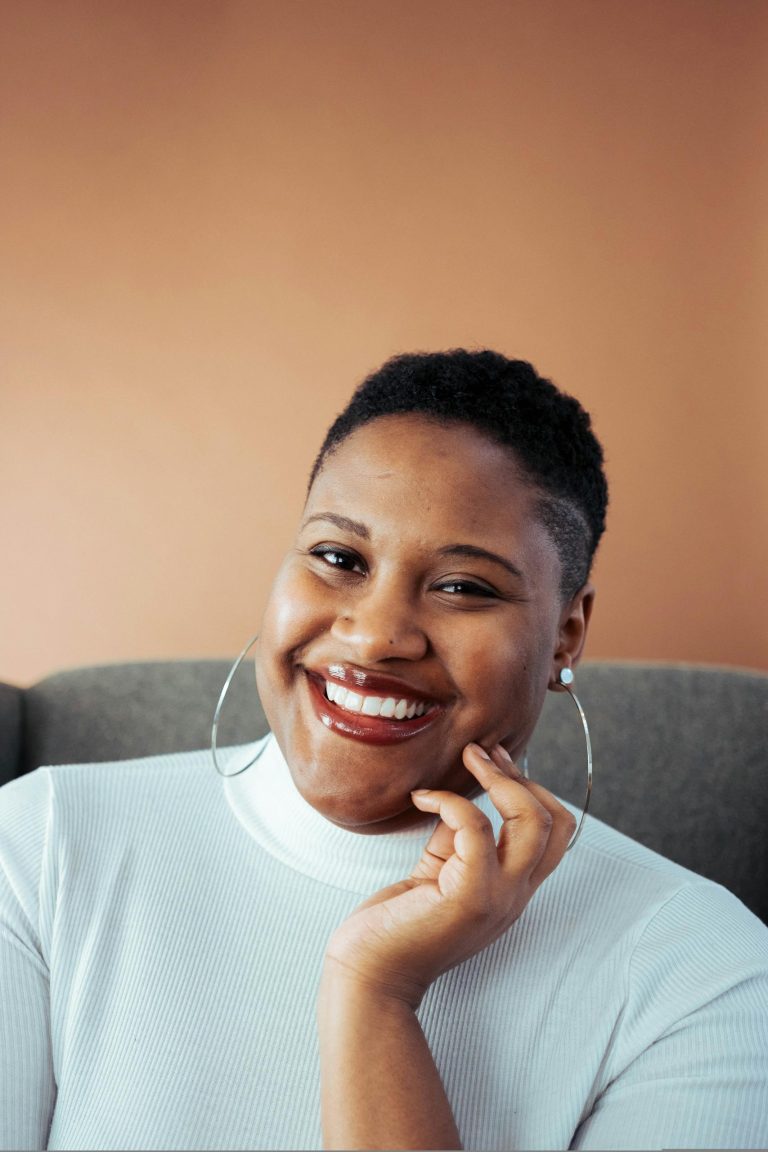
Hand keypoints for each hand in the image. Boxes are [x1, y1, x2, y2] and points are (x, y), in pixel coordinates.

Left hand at [323, 743, 575, 1007]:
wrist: (369, 976)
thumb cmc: (397, 923)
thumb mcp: (438, 870)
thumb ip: (458, 837)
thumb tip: (462, 794)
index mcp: (512, 889)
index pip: (555, 832)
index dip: (533, 788)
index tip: (495, 760)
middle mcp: (514, 895)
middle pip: (554, 821)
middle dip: (521, 776)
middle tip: (482, 752)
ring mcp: (497, 898)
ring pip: (531, 820)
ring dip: (499, 778)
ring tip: (467, 758)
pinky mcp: (468, 897)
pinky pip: (475, 828)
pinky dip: (451, 800)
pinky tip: (422, 798)